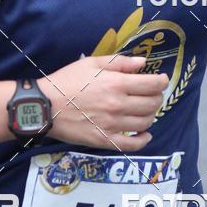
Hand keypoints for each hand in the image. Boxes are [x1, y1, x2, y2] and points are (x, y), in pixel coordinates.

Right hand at [39, 54, 169, 152]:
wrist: (44, 106)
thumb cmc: (66, 81)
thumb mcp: (91, 63)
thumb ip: (119, 62)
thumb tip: (142, 64)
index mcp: (116, 84)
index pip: (152, 85)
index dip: (162, 82)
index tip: (162, 80)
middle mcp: (118, 105)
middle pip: (152, 104)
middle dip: (157, 98)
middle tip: (152, 95)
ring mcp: (112, 125)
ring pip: (145, 123)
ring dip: (150, 116)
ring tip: (145, 111)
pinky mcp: (104, 140)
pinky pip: (132, 144)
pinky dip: (143, 140)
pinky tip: (144, 134)